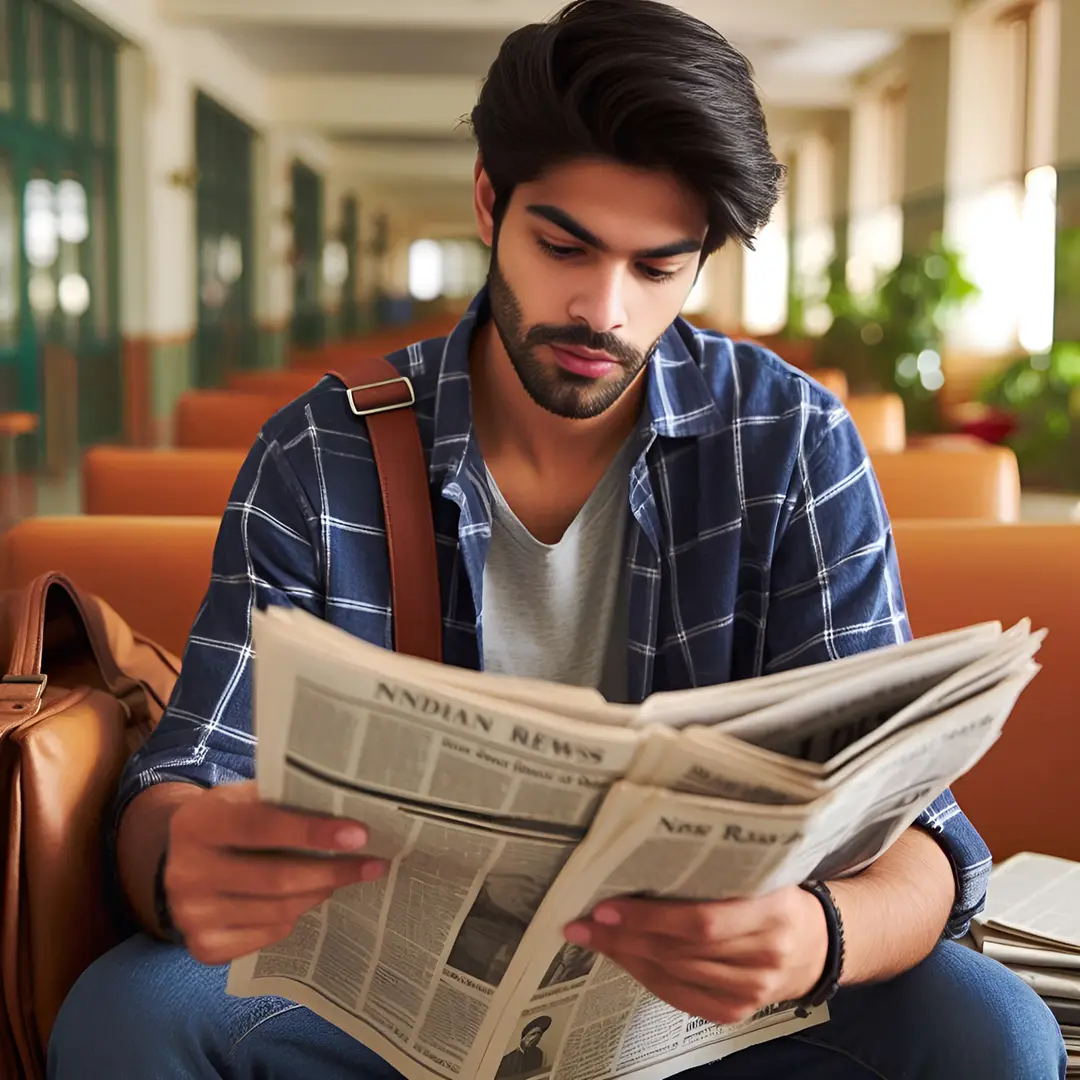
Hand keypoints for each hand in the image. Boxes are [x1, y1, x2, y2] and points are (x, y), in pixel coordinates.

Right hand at [164, 781, 386, 965]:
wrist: (183, 860)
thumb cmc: (230, 820)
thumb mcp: (244, 798)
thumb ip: (283, 801)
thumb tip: (347, 808)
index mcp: (197, 824)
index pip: (261, 827)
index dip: (312, 832)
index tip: (358, 835)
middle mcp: (186, 873)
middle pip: (276, 878)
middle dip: (333, 870)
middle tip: (373, 864)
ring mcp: (191, 915)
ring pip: (279, 909)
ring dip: (320, 891)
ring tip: (343, 876)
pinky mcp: (203, 947)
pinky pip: (269, 934)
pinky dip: (296, 915)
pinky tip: (309, 896)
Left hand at [563, 887, 827, 1025]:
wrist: (818, 943)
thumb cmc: (780, 895)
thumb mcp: (763, 869)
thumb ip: (717, 863)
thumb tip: (647, 847)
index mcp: (772, 911)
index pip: (701, 921)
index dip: (648, 916)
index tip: (605, 905)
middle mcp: (763, 956)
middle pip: (679, 951)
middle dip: (622, 936)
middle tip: (583, 921)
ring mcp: (751, 989)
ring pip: (673, 975)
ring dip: (626, 956)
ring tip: (593, 937)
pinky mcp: (737, 1010)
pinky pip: (681, 997)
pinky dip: (646, 978)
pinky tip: (624, 959)